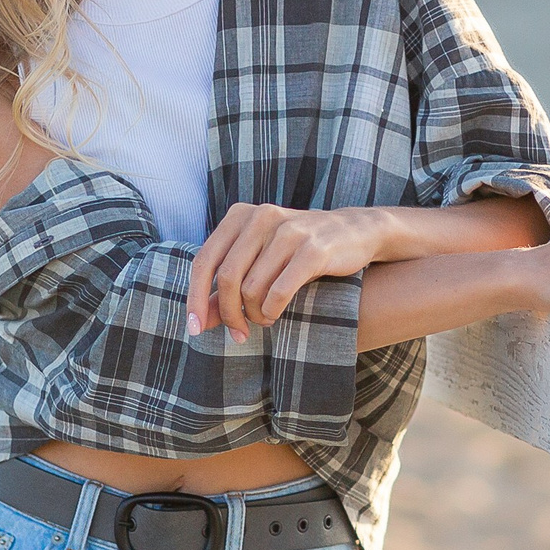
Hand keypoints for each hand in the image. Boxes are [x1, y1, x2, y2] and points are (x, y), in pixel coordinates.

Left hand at [186, 204, 383, 341]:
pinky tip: (275, 314)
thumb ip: (228, 288)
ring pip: (251, 288)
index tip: (195, 328)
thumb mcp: (260, 261)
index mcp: (241, 215)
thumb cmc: (298, 251)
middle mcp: (262, 217)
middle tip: (238, 333)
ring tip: (264, 319)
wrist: (355, 232)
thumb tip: (200, 321)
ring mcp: (288, 231)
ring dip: (254, 314)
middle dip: (228, 313)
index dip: (195, 297)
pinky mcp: (313, 249)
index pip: (205, 260)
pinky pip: (278, 292)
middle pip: (226, 277)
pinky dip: (272, 311)